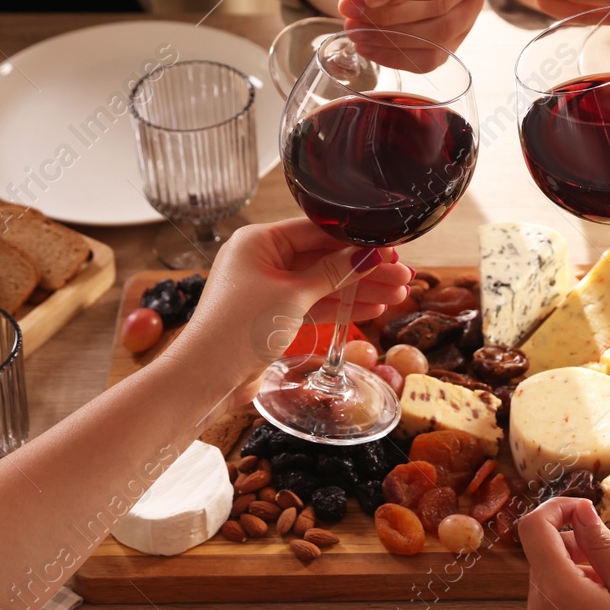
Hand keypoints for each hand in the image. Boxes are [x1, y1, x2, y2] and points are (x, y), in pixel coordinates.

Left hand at [171, 219, 412, 398]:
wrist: (205, 378)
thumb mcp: (293, 295)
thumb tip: (369, 253)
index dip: (358, 241)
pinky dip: (341, 306)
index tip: (392, 249)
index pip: (318, 231)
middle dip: (365, 268)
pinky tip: (373, 308)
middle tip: (404, 276)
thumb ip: (333, 273)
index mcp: (258, 242)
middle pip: (324, 258)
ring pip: (323, 283)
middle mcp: (262, 260)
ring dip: (359, 289)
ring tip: (397, 295)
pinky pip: (314, 304)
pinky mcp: (273, 316)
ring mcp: (268, 289)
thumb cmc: (239, 328)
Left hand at [293, 0, 484, 63]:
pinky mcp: (451, 43)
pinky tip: (368, 48)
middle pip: (440, 15)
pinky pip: (428, 61)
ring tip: (355, 32)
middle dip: (388, 20)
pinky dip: (395, 58)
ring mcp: (465, 19)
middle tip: (351, 15)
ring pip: (436, 43)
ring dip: (389, 42)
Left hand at [519, 497, 609, 609]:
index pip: (533, 528)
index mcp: (558, 593)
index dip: (557, 507)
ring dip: (579, 573)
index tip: (584, 509)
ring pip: (549, 583)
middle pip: (543, 556)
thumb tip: (583, 513)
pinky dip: (574, 600)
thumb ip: (605, 548)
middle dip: (578, 545)